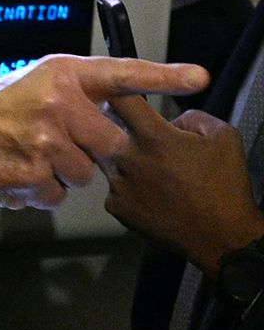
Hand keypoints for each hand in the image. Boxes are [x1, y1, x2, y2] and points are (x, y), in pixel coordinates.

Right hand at [0, 55, 207, 223]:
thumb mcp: (25, 87)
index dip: (163, 76)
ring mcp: (47, 141)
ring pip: (85, 173)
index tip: (196, 77)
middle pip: (111, 141)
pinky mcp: (36, 175)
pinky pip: (59, 195)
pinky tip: (15, 174)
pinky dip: (40, 192)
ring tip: (26, 158)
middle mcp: (56, 103)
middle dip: (92, 151)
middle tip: (57, 144)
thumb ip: (66, 96)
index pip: (121, 74)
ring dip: (62, 173)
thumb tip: (101, 113)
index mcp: (57, 74)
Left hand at [104, 97, 263, 275]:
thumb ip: (192, 117)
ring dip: (123, 158)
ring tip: (151, 170)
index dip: (119, 92)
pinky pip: (114, 186)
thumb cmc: (225, 186)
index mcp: (153, 138)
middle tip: (136, 134)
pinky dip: (127, 186)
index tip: (119, 91)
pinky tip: (149, 193)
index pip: (120, 100)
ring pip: (108, 158)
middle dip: (116, 126)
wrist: (222, 238)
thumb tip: (171, 121)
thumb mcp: (223, 137)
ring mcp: (117, 185)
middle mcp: (127, 158)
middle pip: (104, 129)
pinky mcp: (115, 207)